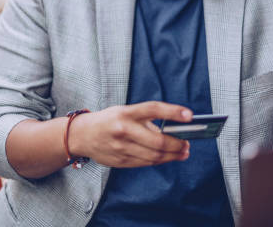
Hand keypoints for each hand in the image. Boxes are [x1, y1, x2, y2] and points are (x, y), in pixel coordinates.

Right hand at [68, 101, 191, 167]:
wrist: (82, 135)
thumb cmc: (108, 120)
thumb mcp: (125, 112)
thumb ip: (146, 119)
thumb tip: (173, 131)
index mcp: (125, 112)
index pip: (153, 109)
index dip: (173, 112)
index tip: (190, 115)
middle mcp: (123, 129)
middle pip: (158, 141)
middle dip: (177, 144)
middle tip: (187, 144)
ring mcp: (121, 147)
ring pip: (154, 155)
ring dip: (172, 155)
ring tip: (183, 152)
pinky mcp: (120, 161)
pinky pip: (145, 163)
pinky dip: (160, 160)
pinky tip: (167, 157)